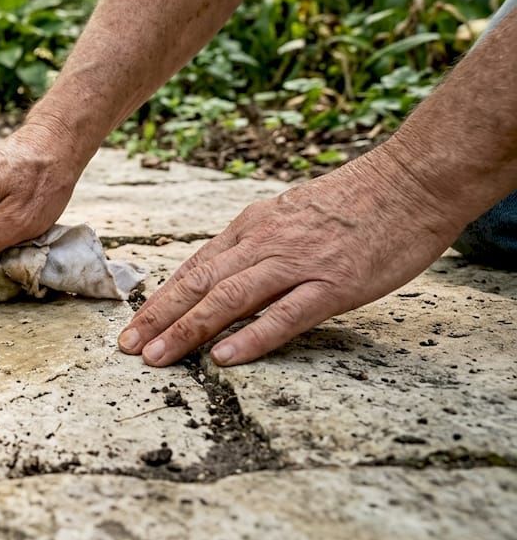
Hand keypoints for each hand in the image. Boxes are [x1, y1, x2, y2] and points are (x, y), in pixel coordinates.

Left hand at [118, 146, 463, 366]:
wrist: (411, 182)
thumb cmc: (355, 202)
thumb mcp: (290, 213)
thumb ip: (257, 242)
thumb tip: (225, 270)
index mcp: (252, 227)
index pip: (195, 267)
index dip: (161, 298)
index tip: (133, 324)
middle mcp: (265, 243)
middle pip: (199, 284)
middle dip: (158, 318)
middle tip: (127, 348)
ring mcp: (298, 264)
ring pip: (229, 299)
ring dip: (187, 330)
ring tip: (158, 357)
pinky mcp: (334, 285)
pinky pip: (284, 315)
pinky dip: (250, 336)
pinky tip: (223, 356)